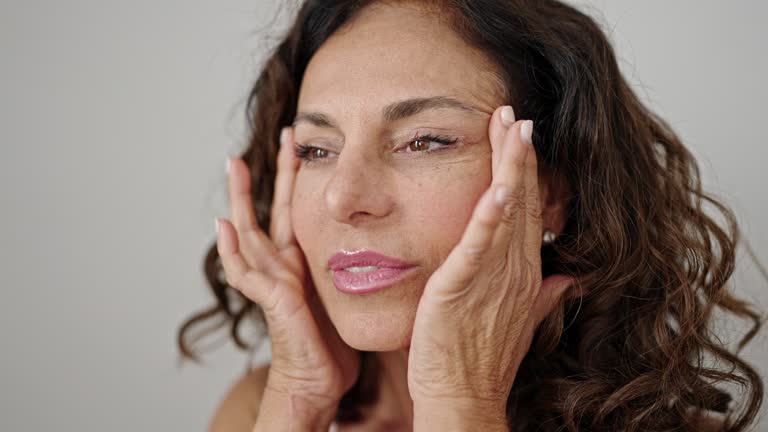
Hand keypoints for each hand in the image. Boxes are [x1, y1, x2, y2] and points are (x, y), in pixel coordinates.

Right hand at [215, 127, 359, 416]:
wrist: (321, 378)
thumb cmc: (333, 340)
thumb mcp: (346, 292)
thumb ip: (354, 266)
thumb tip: (384, 239)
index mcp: (301, 258)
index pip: (298, 207)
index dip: (299, 176)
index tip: (305, 143)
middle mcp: (281, 264)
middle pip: (272, 208)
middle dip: (274, 173)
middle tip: (282, 135)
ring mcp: (271, 280)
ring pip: (250, 231)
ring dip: (242, 199)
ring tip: (236, 165)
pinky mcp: (270, 300)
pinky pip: (245, 274)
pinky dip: (231, 251)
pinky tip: (223, 228)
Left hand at [408, 107, 573, 419]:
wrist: (463, 397)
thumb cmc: (482, 361)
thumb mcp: (520, 321)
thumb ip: (544, 295)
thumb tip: (567, 279)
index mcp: (523, 272)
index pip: (528, 211)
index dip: (525, 171)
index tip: (520, 136)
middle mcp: (516, 269)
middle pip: (523, 200)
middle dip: (519, 154)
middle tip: (514, 113)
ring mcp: (494, 276)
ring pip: (508, 211)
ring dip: (511, 166)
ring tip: (512, 126)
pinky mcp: (464, 284)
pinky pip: (482, 244)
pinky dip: (493, 214)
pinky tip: (501, 184)